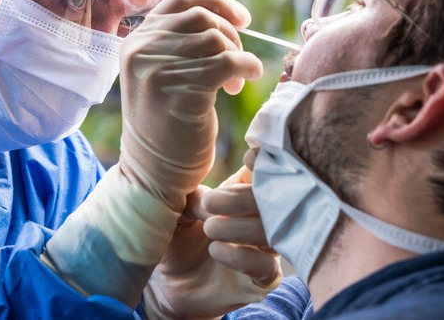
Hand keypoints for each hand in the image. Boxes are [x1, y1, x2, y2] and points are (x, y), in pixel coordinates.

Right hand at [119, 0, 263, 211]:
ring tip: (236, 82)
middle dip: (230, 35)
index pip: (180, 1)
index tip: (242, 18)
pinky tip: (245, 80)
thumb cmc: (165, 125)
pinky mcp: (179, 90)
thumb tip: (222, 18)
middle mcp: (141, 51)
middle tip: (238, 62)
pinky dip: (246, 67)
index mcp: (134, 42)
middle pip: (202, 18)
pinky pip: (227, 61)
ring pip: (216, 39)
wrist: (153, 174)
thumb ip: (177, 45)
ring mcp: (157, 70)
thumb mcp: (159, 75)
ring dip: (237, 56)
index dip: (216, 2)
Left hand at [143, 167, 281, 319]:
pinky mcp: (262, 280)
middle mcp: (263, 219)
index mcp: (246, 193)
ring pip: (272, 232)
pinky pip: (266, 267)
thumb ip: (196, 196)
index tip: (249, 157)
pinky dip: (242, 257)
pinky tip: (215, 250)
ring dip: (241, 227)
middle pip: (273, 200)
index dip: (265, 161)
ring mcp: (266, 249)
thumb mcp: (179, 212)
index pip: (267, 171)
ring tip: (209, 228)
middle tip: (208, 203)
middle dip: (243, 198)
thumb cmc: (178, 239)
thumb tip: (208, 195)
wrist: (169, 286)